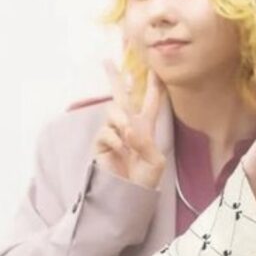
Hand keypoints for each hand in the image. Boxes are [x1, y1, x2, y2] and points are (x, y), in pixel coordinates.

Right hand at [92, 61, 165, 188]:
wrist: (131, 195)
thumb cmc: (146, 179)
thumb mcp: (155, 160)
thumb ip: (145, 142)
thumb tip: (128, 128)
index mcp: (146, 126)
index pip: (151, 100)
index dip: (154, 84)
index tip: (154, 67)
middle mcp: (128, 125)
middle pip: (121, 95)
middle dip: (114, 77)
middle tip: (107, 60)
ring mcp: (113, 132)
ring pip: (113, 110)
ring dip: (122, 120)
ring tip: (129, 136)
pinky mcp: (101, 143)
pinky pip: (106, 131)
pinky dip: (115, 139)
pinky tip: (120, 150)